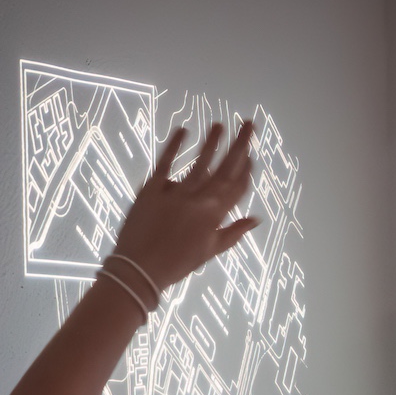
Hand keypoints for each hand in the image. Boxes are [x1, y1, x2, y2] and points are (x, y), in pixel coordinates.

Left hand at [110, 120, 259, 300]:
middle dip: (239, 144)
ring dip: (212, 141)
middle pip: (225, 168)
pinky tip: (183, 129)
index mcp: (216, 215)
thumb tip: (255, 219)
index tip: (251, 154)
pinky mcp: (153, 188)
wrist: (140, 270)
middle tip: (248, 124)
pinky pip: (166, 162)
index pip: (237, 187)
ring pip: (200, 162)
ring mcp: (177, 192)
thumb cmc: (177, 263)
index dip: (246, 169)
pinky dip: (175, 145)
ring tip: (219, 124)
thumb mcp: (210, 251)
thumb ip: (233, 232)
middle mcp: (200, 200)